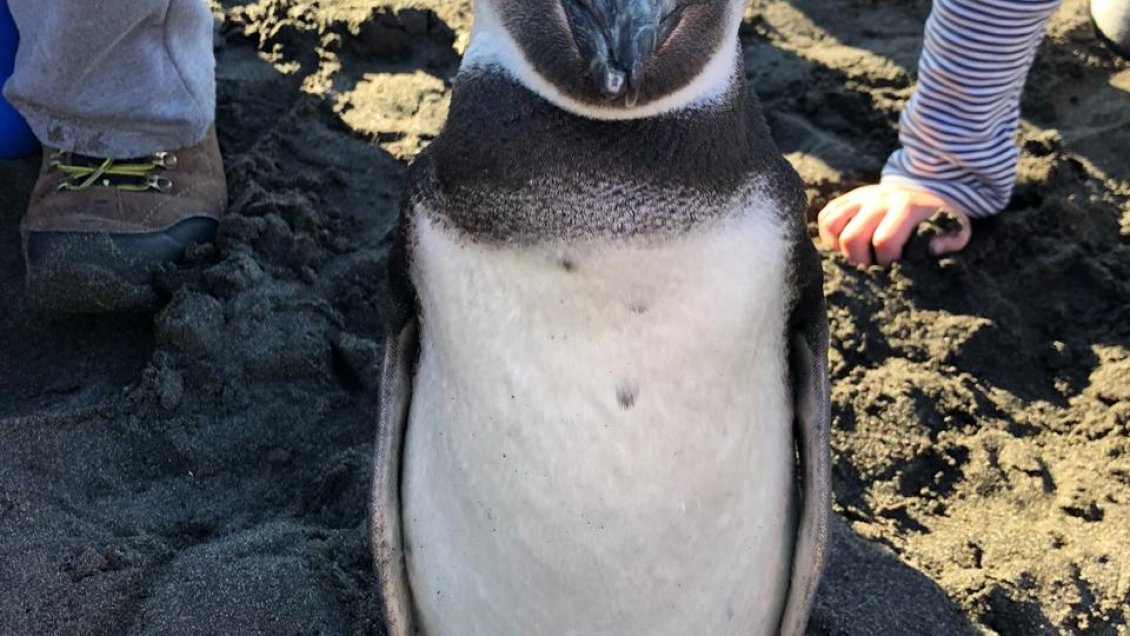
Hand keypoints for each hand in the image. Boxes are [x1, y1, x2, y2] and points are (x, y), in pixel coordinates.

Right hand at [816, 183, 971, 266]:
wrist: (925, 187)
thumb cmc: (938, 217)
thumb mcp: (957, 226)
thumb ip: (952, 240)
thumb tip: (933, 249)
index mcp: (906, 207)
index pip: (884, 241)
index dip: (885, 262)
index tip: (892, 268)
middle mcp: (880, 199)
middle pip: (852, 237)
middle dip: (858, 260)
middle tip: (870, 268)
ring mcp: (861, 196)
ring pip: (832, 224)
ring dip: (839, 248)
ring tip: (855, 256)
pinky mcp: (848, 197)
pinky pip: (825, 216)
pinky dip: (828, 235)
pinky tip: (843, 245)